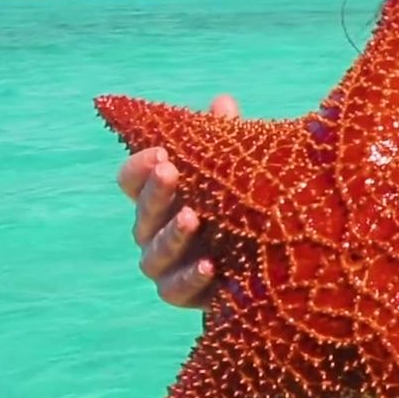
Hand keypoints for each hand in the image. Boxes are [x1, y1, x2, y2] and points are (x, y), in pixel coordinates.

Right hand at [115, 93, 239, 307]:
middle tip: (170, 172)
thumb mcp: (237, 172)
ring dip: (170, 235)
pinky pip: (176, 291)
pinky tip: (209, 265)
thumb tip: (222, 102)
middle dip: (155, 192)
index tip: (159, 152)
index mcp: (162, 198)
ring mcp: (168, 266)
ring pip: (153, 255)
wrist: (266, 264)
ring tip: (192, 218)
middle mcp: (156, 232)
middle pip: (142, 214)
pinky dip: (189, 279)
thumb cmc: (241, 205)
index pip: (132, 181)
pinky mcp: (187, 294)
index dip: (138, 167)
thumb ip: (225, 141)